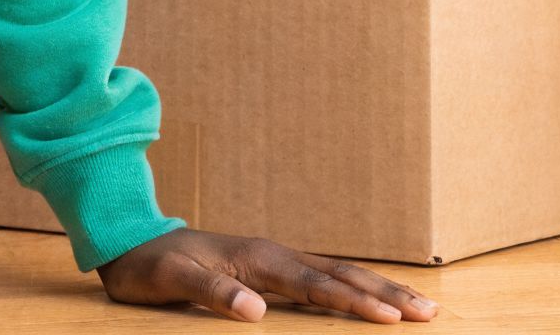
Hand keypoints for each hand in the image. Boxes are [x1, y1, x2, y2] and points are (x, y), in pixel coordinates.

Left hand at [98, 227, 438, 322]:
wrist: (129, 241)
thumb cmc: (149, 265)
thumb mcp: (170, 280)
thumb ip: (210, 293)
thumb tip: (255, 310)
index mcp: (258, 259)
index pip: (316, 285)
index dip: (353, 302)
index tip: (391, 318)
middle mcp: (273, 255)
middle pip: (341, 275)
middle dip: (386, 294)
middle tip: (430, 312)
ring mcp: (274, 259)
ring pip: (338, 273)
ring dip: (379, 288)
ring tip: (420, 305)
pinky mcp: (269, 267)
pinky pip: (323, 277)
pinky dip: (354, 287)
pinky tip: (372, 297)